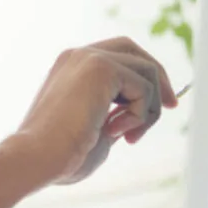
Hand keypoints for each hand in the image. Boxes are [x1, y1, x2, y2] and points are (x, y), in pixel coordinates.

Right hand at [15, 37, 177, 184]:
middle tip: (171, 106)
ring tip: (126, 136)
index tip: (159, 105)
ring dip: (147, 108)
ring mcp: (88, 59)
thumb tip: (140, 114)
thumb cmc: (58, 155)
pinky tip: (115, 131)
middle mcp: (77, 56)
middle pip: (133, 50)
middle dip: (158, 78)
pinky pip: (143, 86)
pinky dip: (139, 113)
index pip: (116, 57)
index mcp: (69, 69)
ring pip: (145, 70)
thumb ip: (115, 116)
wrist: (36, 157)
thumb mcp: (94, 131)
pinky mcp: (101, 68)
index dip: (141, 77)